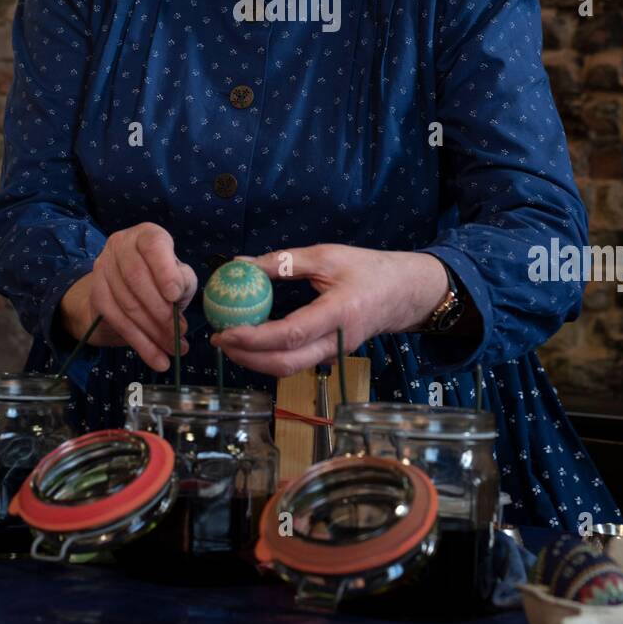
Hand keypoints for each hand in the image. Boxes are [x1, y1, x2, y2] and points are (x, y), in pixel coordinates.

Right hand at [58, 222, 196, 371]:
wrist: (127, 288)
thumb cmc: (163, 278)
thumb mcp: (180, 275)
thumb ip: (183, 280)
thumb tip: (176, 295)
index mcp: (146, 235)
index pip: (153, 246)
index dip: (164, 270)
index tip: (175, 295)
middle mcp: (121, 245)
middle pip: (137, 279)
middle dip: (161, 312)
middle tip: (181, 335)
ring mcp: (104, 268)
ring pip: (128, 304)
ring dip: (153, 333)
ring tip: (175, 350)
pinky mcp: (96, 292)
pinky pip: (117, 321)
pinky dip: (140, 343)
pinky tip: (157, 358)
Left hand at [211, 245, 449, 376]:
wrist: (404, 293)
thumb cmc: (367, 269)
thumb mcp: (326, 255)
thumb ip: (283, 261)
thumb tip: (241, 264)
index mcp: (339, 312)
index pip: (291, 334)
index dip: (254, 338)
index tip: (225, 330)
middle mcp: (337, 341)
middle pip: (286, 364)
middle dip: (247, 357)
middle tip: (219, 339)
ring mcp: (334, 353)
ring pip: (289, 368)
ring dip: (255, 359)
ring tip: (229, 339)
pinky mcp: (330, 355)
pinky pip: (296, 362)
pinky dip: (269, 356)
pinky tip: (252, 341)